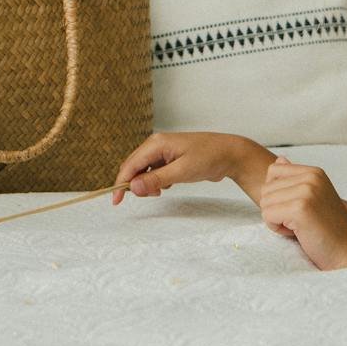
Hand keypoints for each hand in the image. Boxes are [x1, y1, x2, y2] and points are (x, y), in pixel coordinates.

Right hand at [111, 132, 244, 204]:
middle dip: (136, 184)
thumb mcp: (181, 171)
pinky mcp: (170, 159)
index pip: (130, 165)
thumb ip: (156, 180)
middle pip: (134, 167)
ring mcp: (163, 151)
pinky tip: (169, 184)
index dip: (121, 183)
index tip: (116, 201)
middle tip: (151, 196)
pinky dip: (157, 182)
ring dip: (148, 184)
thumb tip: (132, 188)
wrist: (230, 154)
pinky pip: (155, 172)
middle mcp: (156, 145)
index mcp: (156, 143)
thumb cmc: (208, 158)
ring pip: (144, 171)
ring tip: (163, 190)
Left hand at [260, 157, 346, 269]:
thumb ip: (296, 179)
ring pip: (265, 203)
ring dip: (276, 220)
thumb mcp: (314, 197)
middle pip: (266, 189)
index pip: (273, 171)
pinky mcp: (300, 209)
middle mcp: (310, 177)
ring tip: (301, 227)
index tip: (297, 209)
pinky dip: (277, 229)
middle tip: (301, 222)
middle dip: (276, 209)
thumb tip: (279, 159)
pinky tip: (298, 233)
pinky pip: (267, 216)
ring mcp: (306, 191)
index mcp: (314, 172)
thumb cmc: (331, 229)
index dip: (277, 194)